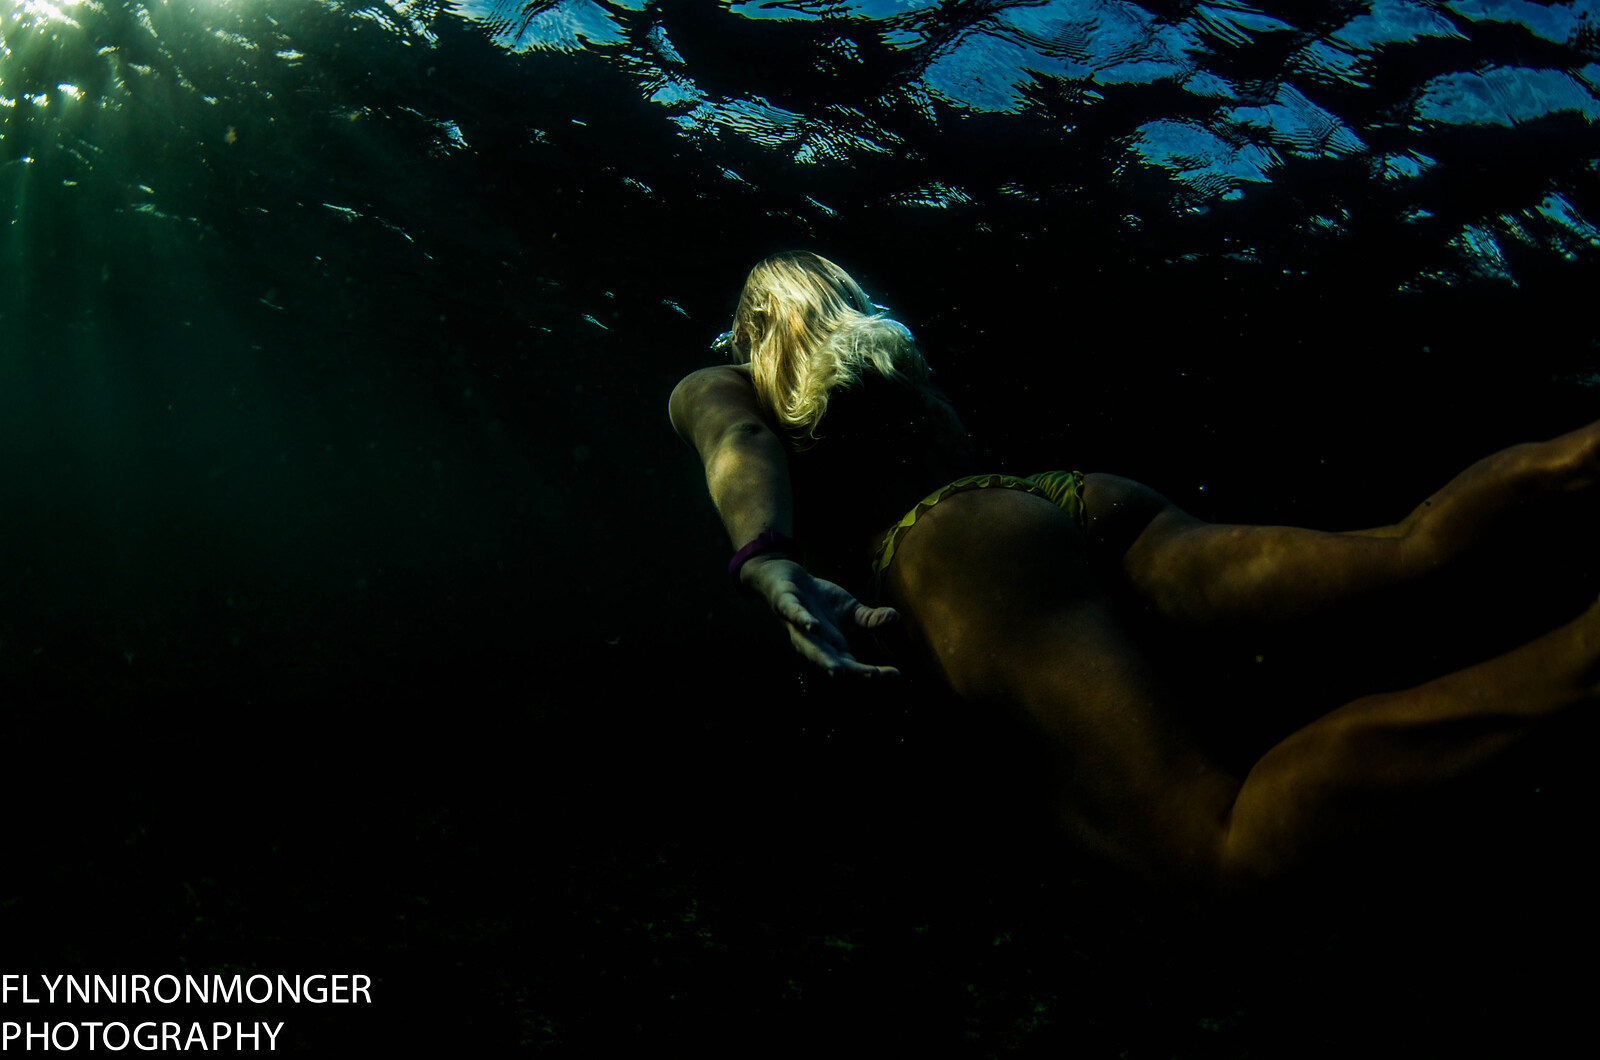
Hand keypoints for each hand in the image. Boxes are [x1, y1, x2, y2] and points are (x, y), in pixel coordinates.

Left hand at [738, 554, 899, 676]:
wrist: (786, 578)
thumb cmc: (820, 601)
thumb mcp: (850, 609)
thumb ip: (870, 619)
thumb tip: (896, 617)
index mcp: (833, 647)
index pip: (855, 666)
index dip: (873, 672)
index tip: (897, 674)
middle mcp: (816, 643)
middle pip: (835, 663)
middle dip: (853, 672)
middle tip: (873, 676)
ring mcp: (799, 627)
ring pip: (810, 648)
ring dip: (824, 659)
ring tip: (838, 670)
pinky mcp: (785, 605)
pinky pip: (794, 615)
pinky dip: (804, 621)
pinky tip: (814, 626)